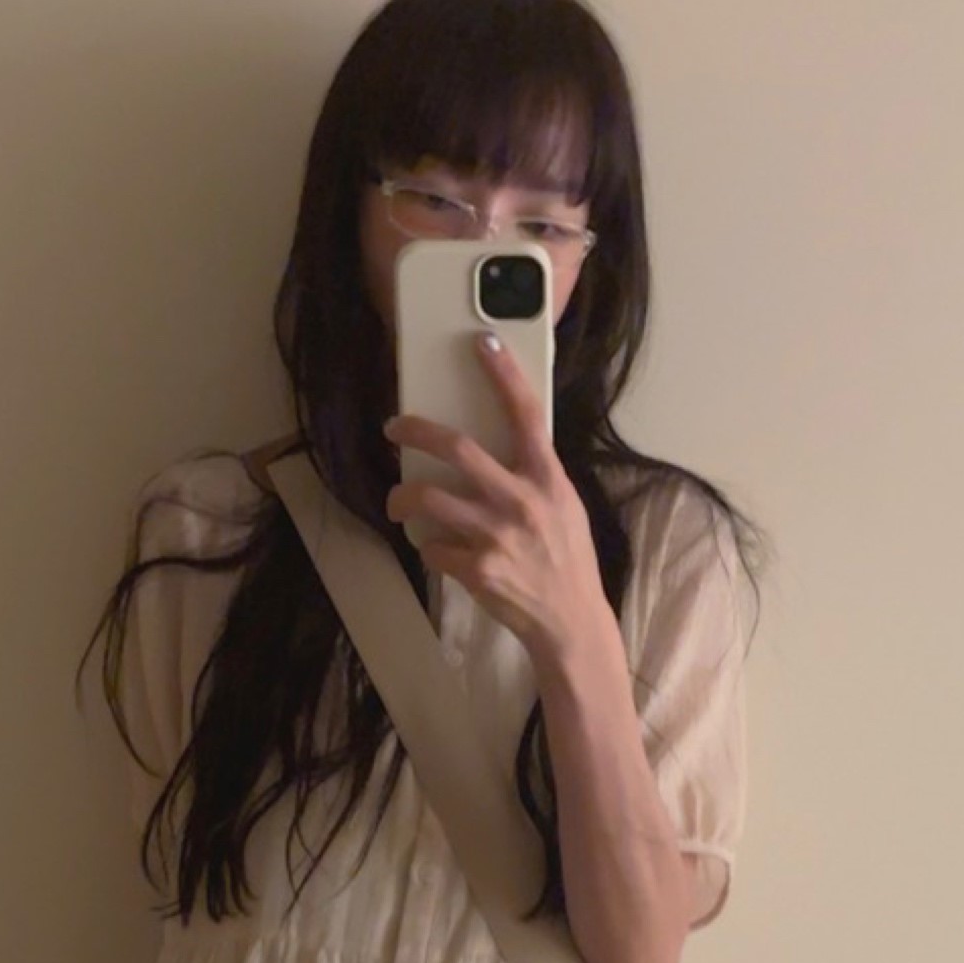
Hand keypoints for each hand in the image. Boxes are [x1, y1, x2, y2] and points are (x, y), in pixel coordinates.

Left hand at [382, 336, 608, 666]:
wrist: (570, 621)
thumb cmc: (567, 561)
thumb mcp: (565, 507)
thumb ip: (535, 477)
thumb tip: (501, 448)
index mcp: (548, 479)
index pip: (526, 414)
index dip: (503, 374)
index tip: (482, 341)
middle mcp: (522, 501)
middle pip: (458, 450)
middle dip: (417, 431)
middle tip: (394, 427)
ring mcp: (497, 537)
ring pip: (430, 500)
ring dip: (403, 498)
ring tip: (397, 501)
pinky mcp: (477, 570)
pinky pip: (433, 547)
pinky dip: (429, 547)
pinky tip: (438, 551)